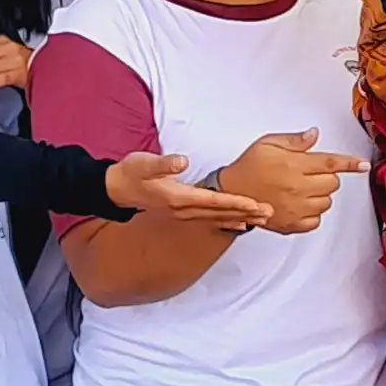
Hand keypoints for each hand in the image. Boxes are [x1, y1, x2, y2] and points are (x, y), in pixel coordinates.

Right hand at [103, 150, 262, 226]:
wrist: (115, 190)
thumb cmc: (130, 173)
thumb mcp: (144, 163)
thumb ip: (163, 163)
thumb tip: (182, 162)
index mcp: (178, 197)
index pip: (214, 201)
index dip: (236, 202)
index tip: (255, 204)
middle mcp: (183, 209)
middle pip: (221, 213)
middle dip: (246, 213)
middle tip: (269, 213)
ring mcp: (183, 213)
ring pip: (217, 218)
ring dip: (240, 218)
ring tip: (261, 219)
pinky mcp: (182, 212)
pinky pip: (210, 219)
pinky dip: (227, 220)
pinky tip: (239, 222)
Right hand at [218, 128, 360, 234]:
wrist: (231, 193)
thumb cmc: (248, 167)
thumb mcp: (268, 144)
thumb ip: (294, 141)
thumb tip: (314, 135)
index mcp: (294, 165)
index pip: (331, 163)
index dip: (350, 163)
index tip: (364, 165)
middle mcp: (298, 187)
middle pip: (333, 183)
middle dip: (327, 177)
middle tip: (309, 174)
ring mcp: (296, 208)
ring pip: (327, 202)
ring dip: (319, 195)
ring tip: (301, 190)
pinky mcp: (292, 224)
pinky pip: (316, 221)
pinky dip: (312, 214)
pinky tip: (299, 205)